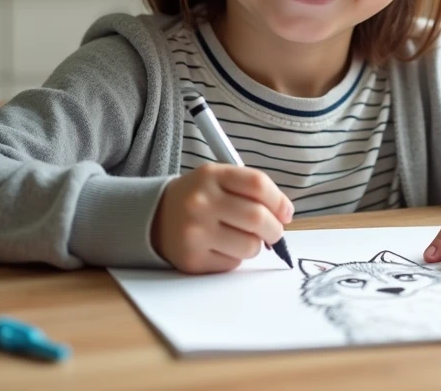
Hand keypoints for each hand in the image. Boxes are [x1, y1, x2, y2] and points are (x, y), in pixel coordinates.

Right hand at [151, 163, 293, 273]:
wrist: (154, 218)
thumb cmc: (199, 198)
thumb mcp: (219, 180)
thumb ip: (252, 191)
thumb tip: (285, 215)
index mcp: (211, 176)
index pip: (258, 184)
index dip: (279, 201)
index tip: (285, 213)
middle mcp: (200, 202)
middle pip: (257, 217)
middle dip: (275, 229)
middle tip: (273, 232)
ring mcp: (194, 232)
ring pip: (249, 246)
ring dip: (255, 245)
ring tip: (242, 238)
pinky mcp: (192, 259)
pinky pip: (233, 264)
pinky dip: (235, 258)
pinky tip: (221, 247)